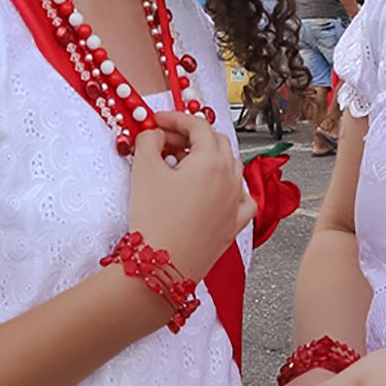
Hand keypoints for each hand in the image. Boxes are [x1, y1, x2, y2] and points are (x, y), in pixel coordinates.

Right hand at [125, 114, 252, 280]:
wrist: (163, 266)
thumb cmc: (155, 220)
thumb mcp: (144, 171)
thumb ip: (148, 141)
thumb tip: (154, 135)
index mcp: (212, 160)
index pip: (197, 125)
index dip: (175, 118)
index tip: (157, 121)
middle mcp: (231, 178)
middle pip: (216, 142)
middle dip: (190, 137)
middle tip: (165, 142)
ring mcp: (237, 202)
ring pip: (230, 167)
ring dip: (208, 158)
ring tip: (182, 165)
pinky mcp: (236, 224)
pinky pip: (241, 197)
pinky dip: (228, 187)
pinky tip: (214, 190)